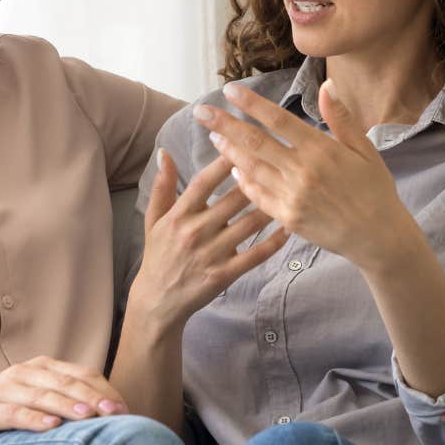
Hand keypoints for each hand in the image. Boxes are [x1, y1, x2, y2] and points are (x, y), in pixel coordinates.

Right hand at [0, 357, 127, 440]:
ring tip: (88, 417)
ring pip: (43, 396)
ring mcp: (6, 389)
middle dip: (93, 398)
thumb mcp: (38, 395)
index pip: (81, 374)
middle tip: (116, 414)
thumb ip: (68, 399)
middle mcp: (26, 373)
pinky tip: (50, 427)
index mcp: (43, 367)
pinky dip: (34, 419)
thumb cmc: (7, 404)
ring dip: (67, 407)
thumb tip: (110, 417)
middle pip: (66, 383)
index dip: (105, 391)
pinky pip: (14, 413)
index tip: (126, 410)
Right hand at [129, 148, 286, 331]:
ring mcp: (211, 254)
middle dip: (256, 180)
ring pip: (249, 225)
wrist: (158, 300)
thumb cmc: (158, 255)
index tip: (243, 143)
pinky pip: (255, 255)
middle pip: (232, 200)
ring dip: (271, 207)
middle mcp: (195, 232)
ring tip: (291, 191)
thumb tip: (165, 153)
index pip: (204, 182)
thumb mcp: (154, 219)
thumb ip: (163, 186)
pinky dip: (274, 242)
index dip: (224, 162)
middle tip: (279, 164)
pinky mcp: (224, 274)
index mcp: (178, 216)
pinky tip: (288, 229)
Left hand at [194, 82, 414, 270]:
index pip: (278, 120)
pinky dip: (243, 181)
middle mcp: (302, 172)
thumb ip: (340, 118)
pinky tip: (232, 169)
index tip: (229, 90)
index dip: (251, 104)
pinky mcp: (287, 218)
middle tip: (201, 111)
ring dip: (229, 151)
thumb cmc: (374, 189)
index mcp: (321, 150)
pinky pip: (258, 196)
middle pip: (255, 142)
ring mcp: (292, 197)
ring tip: (212, 136)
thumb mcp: (364, 150)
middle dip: (225, 124)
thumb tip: (327, 86)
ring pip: (251, 168)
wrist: (377, 236)